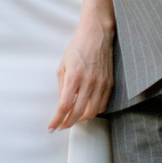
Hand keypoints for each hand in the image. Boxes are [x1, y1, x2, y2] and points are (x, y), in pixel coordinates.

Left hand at [51, 15, 113, 129]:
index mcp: (73, 76)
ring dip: (81, 119)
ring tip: (73, 120)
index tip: (52, 127)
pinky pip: (102, 105)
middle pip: (78, 113)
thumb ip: (62, 87)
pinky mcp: (110, 84)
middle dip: (68, 123)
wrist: (97, 35)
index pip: (64, 106)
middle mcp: (88, 82)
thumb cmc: (77, 48)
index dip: (57, 120)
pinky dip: (94, 111)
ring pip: (92, 112)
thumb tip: (62, 105)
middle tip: (62, 126)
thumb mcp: (62, 66)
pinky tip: (87, 110)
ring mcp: (101, 83)